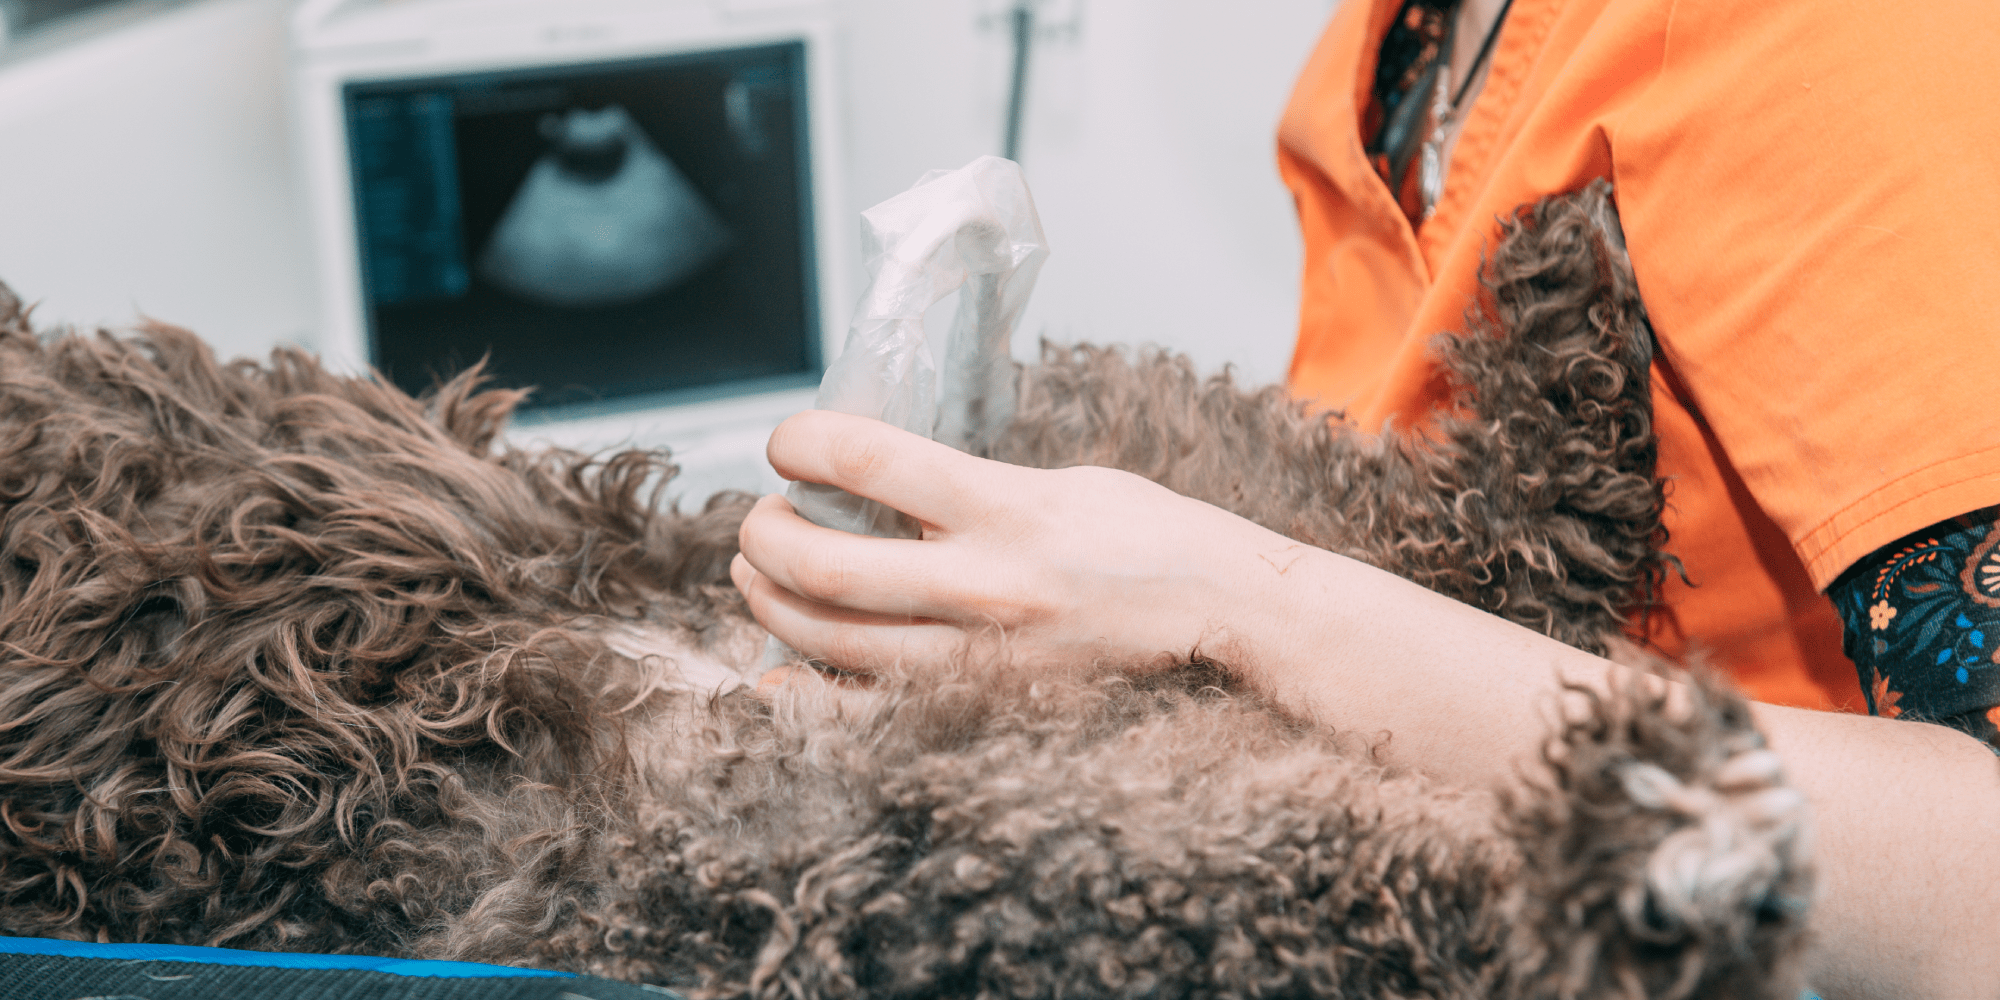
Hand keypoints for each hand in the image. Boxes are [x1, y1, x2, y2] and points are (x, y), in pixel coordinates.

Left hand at [731, 410, 1307, 674]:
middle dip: (766, 536)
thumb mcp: (1058, 479)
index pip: (869, 460)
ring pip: (832, 640)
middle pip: (827, 565)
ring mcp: (981, 654)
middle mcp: (986, 583)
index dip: (802, 441)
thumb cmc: (1145, 534)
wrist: (1220, 612)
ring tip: (760, 575)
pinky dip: (806, 695)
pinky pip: (868, 710)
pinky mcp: (983, 703)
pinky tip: (775, 670)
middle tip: (761, 519)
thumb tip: (874, 484)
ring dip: (772, 603)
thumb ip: (965, 485)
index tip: (784, 442)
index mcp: (1007, 506)